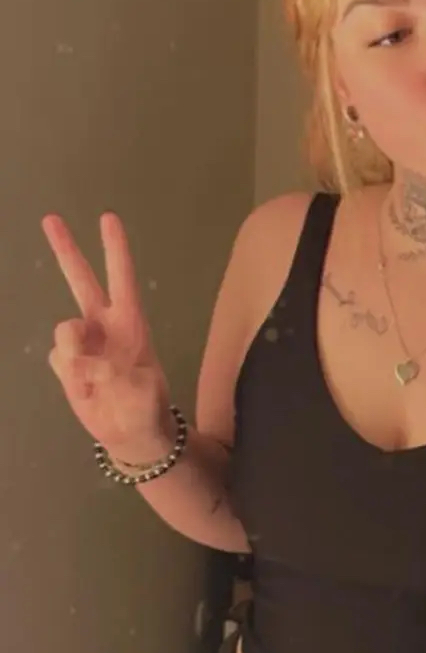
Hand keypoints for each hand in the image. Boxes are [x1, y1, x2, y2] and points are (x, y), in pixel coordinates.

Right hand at [42, 212, 172, 466]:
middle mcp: (104, 326)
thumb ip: (117, 375)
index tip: (108, 218)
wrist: (130, 434)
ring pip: (63, 329)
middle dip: (67, 251)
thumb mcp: (143, 393)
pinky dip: (68, 375)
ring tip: (94, 381)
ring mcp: (83, 344)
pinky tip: (85, 389)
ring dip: (74, 354)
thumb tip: (91, 364)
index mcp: (132, 324)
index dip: (115, 249)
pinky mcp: (66, 363)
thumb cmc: (147, 407)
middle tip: (51, 218)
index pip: (122, 279)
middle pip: (82, 281)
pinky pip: (56, 358)